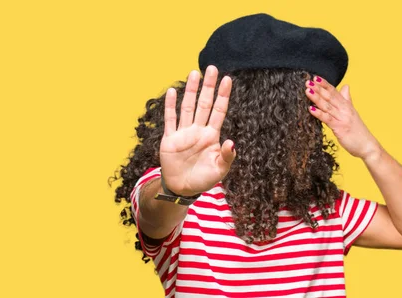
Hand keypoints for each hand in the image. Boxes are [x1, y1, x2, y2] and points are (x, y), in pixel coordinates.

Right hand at [160, 65, 235, 195]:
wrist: (182, 188)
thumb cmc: (203, 179)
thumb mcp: (220, 170)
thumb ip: (227, 156)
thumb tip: (232, 142)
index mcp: (211, 136)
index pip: (219, 111)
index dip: (223, 96)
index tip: (228, 80)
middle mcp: (198, 130)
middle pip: (204, 104)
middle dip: (208, 87)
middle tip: (212, 68)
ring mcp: (183, 133)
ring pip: (188, 107)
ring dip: (191, 91)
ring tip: (194, 73)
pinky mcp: (170, 139)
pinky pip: (170, 120)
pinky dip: (171, 106)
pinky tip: (173, 92)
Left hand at [305, 76, 381, 160]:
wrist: (368, 146)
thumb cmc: (358, 131)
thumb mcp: (352, 113)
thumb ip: (347, 99)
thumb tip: (346, 86)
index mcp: (347, 105)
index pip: (334, 92)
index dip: (325, 84)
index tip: (315, 77)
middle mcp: (345, 110)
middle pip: (330, 96)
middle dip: (318, 88)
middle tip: (308, 81)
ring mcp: (342, 118)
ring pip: (327, 106)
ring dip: (317, 98)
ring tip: (307, 90)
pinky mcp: (340, 128)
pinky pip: (327, 119)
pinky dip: (319, 113)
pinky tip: (311, 109)